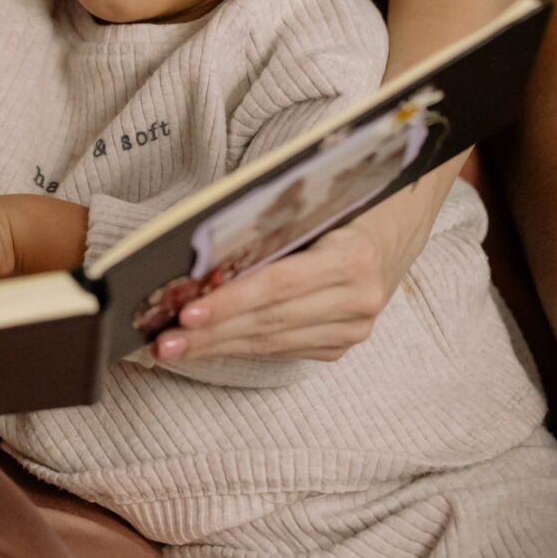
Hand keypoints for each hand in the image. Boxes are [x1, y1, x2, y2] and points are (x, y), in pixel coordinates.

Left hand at [148, 223, 393, 363]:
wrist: (391, 235)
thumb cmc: (338, 210)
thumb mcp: (311, 208)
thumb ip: (267, 231)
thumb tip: (201, 255)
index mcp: (352, 258)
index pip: (278, 285)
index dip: (231, 301)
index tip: (186, 312)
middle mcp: (358, 300)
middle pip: (270, 320)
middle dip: (212, 333)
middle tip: (164, 342)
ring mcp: (353, 329)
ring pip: (272, 342)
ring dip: (218, 346)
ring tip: (174, 348)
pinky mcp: (341, 346)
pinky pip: (282, 349)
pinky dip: (241, 347)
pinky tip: (208, 345)